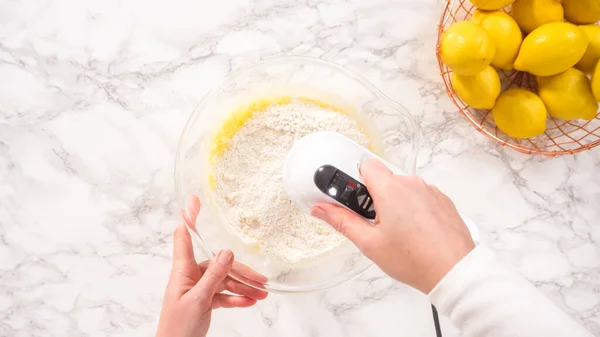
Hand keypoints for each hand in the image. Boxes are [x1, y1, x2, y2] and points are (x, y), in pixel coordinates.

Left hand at [157, 197, 267, 336]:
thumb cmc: (177, 328)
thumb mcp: (198, 300)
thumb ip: (213, 276)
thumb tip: (227, 252)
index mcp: (183, 271)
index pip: (184, 237)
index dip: (189, 217)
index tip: (194, 200)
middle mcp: (190, 276)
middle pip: (218, 264)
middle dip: (240, 270)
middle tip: (260, 279)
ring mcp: (198, 289)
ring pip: (225, 280)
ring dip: (243, 286)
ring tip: (261, 294)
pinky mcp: (204, 301)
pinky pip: (224, 295)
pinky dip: (237, 298)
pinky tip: (250, 301)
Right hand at [311, 159, 474, 293]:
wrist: (454, 271)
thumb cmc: (414, 259)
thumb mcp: (369, 243)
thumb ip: (342, 221)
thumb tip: (321, 209)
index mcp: (390, 190)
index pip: (366, 166)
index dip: (356, 181)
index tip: (354, 199)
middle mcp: (412, 184)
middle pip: (384, 180)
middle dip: (376, 198)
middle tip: (377, 225)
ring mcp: (430, 191)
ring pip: (403, 189)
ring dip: (396, 203)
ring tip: (399, 232)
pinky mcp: (443, 201)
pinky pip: (421, 197)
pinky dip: (415, 209)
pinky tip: (416, 232)